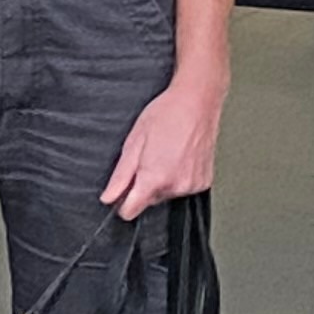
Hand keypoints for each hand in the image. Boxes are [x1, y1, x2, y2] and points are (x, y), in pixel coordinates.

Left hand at [102, 65, 226, 218]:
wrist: (197, 101)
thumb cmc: (167, 114)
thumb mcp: (134, 142)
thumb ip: (120, 176)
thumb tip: (108, 197)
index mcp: (155, 178)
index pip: (131, 211)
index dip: (123, 202)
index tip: (123, 191)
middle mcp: (176, 186)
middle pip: (149, 201)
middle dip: (145, 184)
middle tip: (149, 157)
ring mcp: (192, 185)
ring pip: (167, 194)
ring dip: (163, 179)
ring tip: (166, 152)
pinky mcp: (204, 182)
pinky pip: (183, 187)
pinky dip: (179, 176)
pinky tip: (179, 156)